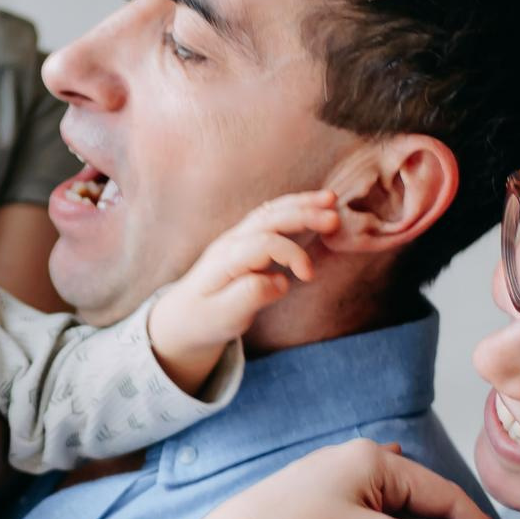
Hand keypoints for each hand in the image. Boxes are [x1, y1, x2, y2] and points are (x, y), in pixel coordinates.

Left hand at [147, 190, 342, 379]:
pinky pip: (272, 216)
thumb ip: (250, 298)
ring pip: (271, 212)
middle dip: (302, 215)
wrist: (184, 316)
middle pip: (269, 219)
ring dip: (302, 204)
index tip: (309, 275)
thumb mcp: (223, 318)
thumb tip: (280, 281)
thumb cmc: (205, 319)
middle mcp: (231, 242)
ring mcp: (238, 237)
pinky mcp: (246, 239)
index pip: (263, 244)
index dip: (291, 254)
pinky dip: (295, 208)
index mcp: (226, 260)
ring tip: (332, 199)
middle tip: (335, 218)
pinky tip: (317, 204)